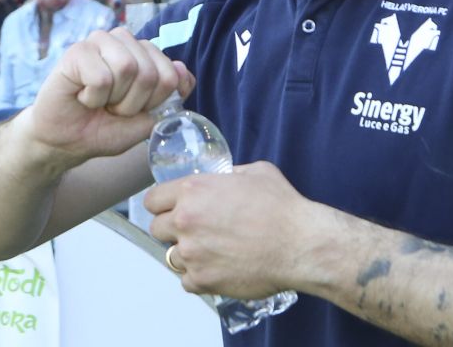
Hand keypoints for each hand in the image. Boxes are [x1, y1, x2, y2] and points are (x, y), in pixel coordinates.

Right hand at [26, 28, 194, 162]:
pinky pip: (101, 77)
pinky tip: (83, 96)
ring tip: (99, 101)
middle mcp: (126, 42)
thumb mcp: (146, 120)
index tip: (136, 111)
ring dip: (113, 99)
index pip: (173, 74)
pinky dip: (93, 98)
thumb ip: (169, 97)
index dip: (155, 102)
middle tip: (112, 108)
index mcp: (147, 54)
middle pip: (150, 72)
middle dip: (133, 103)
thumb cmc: (105, 128)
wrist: (66, 141)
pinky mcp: (78, 50)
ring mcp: (102, 41)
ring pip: (127, 68)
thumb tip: (181, 70)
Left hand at [147, 162, 313, 298]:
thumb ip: (229, 175)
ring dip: (186, 253)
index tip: (170, 208)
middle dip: (172, 228)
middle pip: (156, 228)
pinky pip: (186, 280)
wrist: (300, 244)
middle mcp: (186, 221)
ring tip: (210, 251)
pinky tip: (217, 267)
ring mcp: (192, 254)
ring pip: (170, 256)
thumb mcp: (255, 172)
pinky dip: (198, 276)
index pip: (152, 199)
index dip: (162, 203)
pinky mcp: (202, 280)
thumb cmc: (282, 207)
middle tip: (195, 230)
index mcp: (193, 191)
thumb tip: (223, 179)